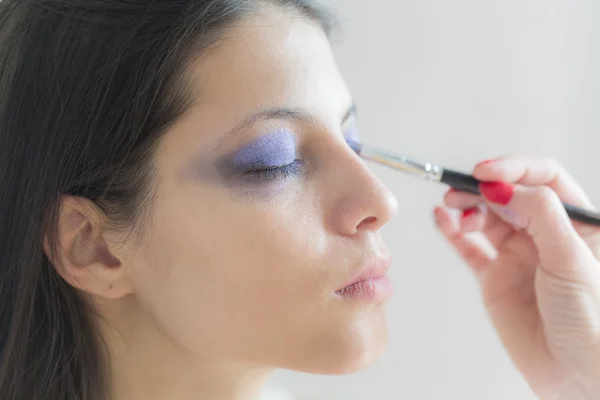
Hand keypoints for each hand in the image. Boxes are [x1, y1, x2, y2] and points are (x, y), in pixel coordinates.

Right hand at [434, 157, 599, 399]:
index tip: (486, 172)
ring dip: (466, 206)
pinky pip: (468, 247)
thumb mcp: (571, 260)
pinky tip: (442, 218)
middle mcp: (544, 235)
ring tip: (451, 205)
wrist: (574, 374)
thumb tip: (505, 187)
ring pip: (485, 218)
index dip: (515, 169)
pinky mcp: (494, 277)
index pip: (544, 180)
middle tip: (462, 189)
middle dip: (483, 189)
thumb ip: (539, 217)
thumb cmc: (592, 324)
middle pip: (508, 196)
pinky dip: (452, 231)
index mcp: (576, 225)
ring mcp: (517, 256)